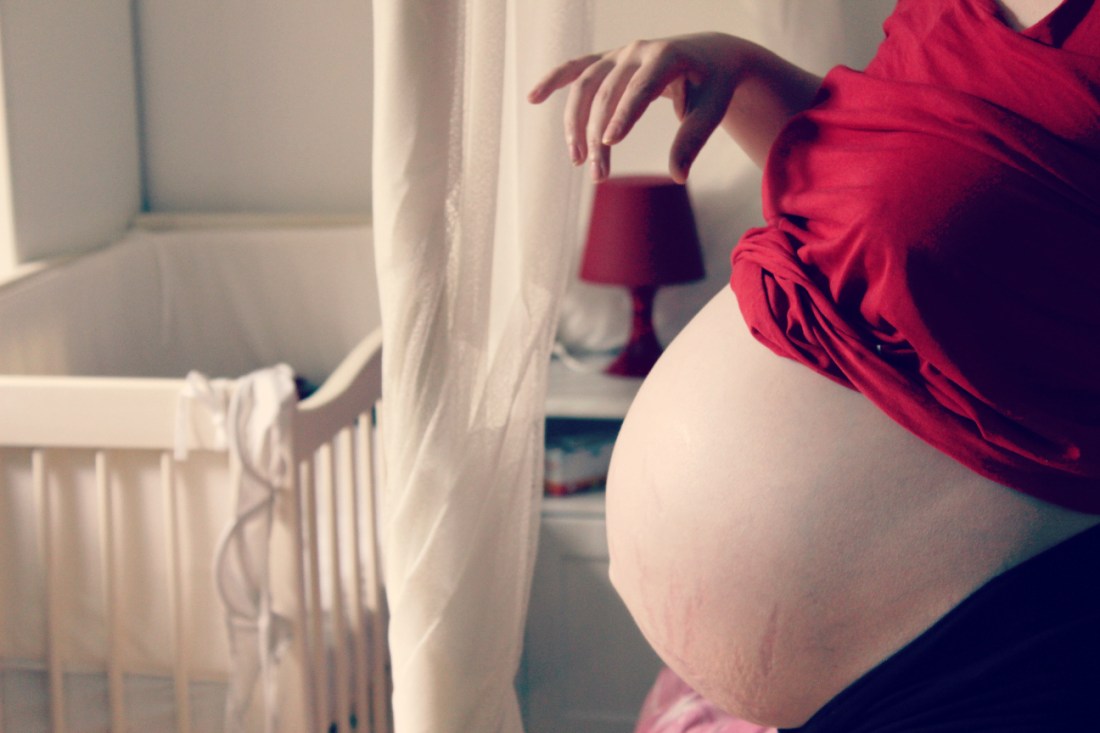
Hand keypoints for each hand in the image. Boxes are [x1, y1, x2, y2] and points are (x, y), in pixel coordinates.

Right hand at [527, 33, 746, 182]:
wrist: (710, 56)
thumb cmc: (714, 84)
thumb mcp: (713, 109)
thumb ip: (693, 140)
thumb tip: (677, 176)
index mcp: (667, 56)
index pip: (641, 88)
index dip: (624, 114)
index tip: (609, 142)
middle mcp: (638, 50)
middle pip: (608, 94)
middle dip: (599, 136)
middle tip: (598, 176)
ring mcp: (619, 54)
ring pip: (586, 86)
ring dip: (576, 123)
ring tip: (578, 160)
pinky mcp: (608, 61)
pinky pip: (576, 69)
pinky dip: (553, 80)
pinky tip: (532, 97)